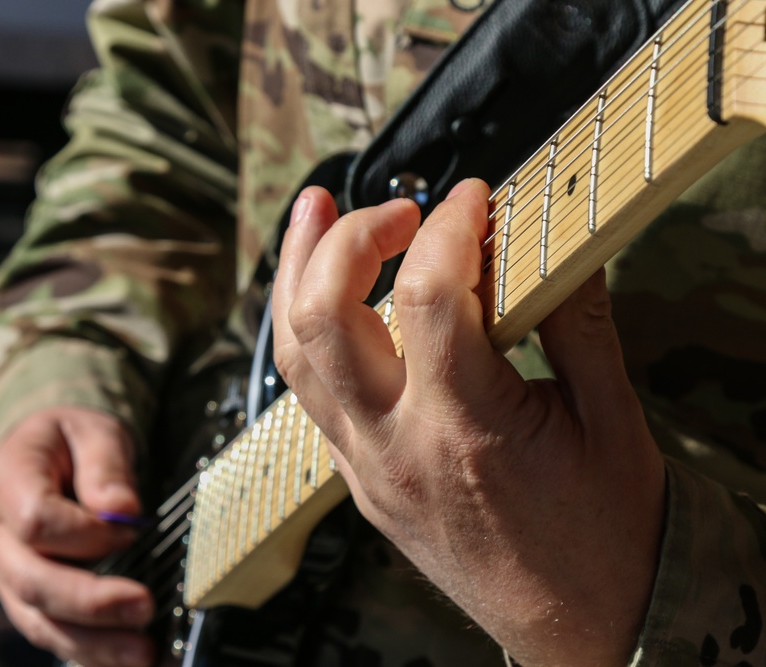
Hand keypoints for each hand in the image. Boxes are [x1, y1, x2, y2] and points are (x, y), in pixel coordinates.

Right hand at [0, 406, 154, 665]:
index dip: (87, 533)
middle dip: (90, 602)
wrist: (51, 454)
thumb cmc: (74, 441)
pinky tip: (126, 658)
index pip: (35, 520)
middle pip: (30, 580)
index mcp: (6, 480)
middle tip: (145, 606)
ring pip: (37, 620)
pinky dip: (89, 651)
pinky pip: (50, 632)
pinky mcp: (24, 598)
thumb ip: (106, 464)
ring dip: (91, 642)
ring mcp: (4, 572)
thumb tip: (122, 507)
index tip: (132, 529)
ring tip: (142, 651)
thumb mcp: (95, 431)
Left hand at [271, 182, 665, 666]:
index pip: (429, 296)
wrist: (580, 627)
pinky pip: (309, 395)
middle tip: (396, 208)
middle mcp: (397, 447)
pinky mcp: (359, 480)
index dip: (450, 226)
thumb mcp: (612, 422)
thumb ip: (577, 322)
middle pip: (323, 319)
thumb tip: (555, 242)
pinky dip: (308, 334)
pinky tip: (322, 297)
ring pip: (293, 357)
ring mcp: (366, 467)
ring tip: (312, 214)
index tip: (474, 197)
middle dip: (346, 240)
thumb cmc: (604, 537)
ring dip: (294, 274)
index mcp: (468, 429)